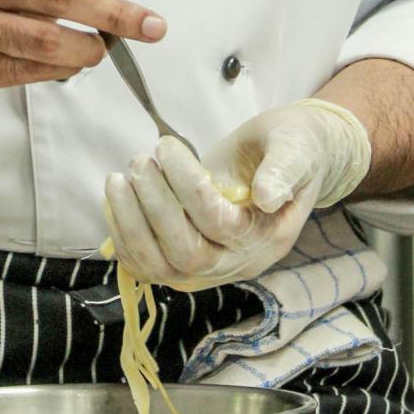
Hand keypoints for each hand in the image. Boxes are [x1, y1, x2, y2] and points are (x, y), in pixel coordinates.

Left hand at [104, 99, 371, 289]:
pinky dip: (125, 238)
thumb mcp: (297, 148)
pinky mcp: (186, 259)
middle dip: (155, 207)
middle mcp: (239, 260)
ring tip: (117, 179)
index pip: (220, 223)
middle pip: (188, 253)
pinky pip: (148, 265)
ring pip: (162, 267)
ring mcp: (211, 265)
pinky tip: (116, 201)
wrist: (288, 159)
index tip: (166, 146)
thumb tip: (267, 196)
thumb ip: (284, 170)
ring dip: (131, 226)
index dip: (187, 186)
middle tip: (138, 161)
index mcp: (268, 235)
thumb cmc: (292, 148)